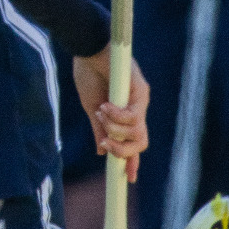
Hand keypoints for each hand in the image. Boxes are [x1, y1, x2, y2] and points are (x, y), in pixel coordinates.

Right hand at [73, 49, 149, 180]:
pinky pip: (133, 116)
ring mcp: (141, 100)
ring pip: (136, 132)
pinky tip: (105, 106)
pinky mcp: (141, 90)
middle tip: (105, 143)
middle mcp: (137, 108)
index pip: (133, 142)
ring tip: (101, 113)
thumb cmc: (89, 74)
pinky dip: (117, 116)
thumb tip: (101, 151)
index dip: (132, 161)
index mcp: (126, 113)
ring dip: (114, 129)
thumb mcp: (92, 108)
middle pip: (140, 142)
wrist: (88, 49)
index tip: (128, 179)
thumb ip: (99, 129)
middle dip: (123, 150)